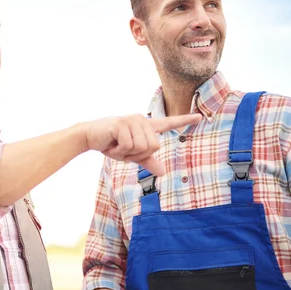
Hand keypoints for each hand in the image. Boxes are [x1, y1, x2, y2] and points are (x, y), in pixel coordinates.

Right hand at [83, 113, 201, 174]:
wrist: (89, 137)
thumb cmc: (111, 144)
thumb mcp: (131, 155)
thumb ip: (147, 161)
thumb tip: (163, 172)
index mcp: (146, 126)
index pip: (169, 122)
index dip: (185, 120)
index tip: (200, 117)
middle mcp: (142, 120)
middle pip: (154, 146)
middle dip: (138, 155)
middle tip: (124, 149)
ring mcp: (132, 120)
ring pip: (142, 147)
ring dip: (128, 153)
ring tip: (117, 145)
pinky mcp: (122, 123)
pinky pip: (130, 145)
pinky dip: (120, 151)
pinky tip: (112, 144)